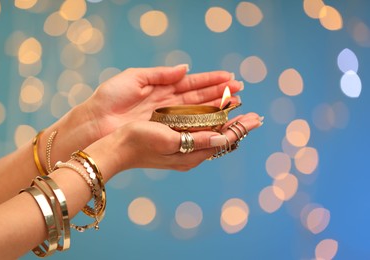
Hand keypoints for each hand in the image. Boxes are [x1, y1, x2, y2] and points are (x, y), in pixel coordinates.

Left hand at [82, 65, 242, 140]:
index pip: (191, 83)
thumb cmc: (110, 98)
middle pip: (199, 98)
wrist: (94, 122)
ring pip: (197, 112)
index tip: (229, 77)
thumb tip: (185, 68)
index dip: (211, 80)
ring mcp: (167, 119)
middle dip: (220, 93)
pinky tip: (218, 121)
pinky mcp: (164, 133)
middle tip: (240, 91)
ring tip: (235, 103)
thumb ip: (160, 73)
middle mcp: (168, 104)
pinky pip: (188, 127)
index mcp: (161, 88)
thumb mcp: (134, 78)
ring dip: (216, 108)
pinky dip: (204, 124)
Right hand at [85, 112, 261, 180]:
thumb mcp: (170, 141)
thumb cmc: (140, 143)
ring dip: (226, 121)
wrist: (118, 148)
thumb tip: (224, 139)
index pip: (224, 139)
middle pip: (221, 137)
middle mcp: (191, 152)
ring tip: (238, 111)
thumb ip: (198, 141)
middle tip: (254, 115)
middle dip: (238, 125)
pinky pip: (199, 132)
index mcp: (191, 153)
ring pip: (211, 133)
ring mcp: (183, 147)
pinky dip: (211, 122)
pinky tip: (214, 116)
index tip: (256, 118)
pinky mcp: (175, 141)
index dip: (240, 128)